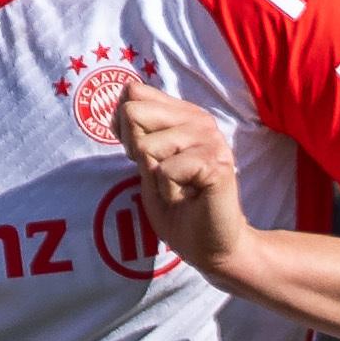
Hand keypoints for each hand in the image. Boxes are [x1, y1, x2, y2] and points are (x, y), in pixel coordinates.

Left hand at [118, 84, 251, 282]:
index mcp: (183, 114)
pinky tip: (188, 198)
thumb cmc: (177, 208)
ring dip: (154, 178)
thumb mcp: (147, 164)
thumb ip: (138, 132)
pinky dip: (168, 192)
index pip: (133, 93)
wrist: (212, 247)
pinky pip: (164, 171)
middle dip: (135, 151)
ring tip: (179, 188)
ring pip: (146, 146)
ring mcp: (210, 139)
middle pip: (133, 112)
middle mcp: (199, 120)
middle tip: (162, 175)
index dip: (124, 128)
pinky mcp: (216, 163)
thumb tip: (125, 94)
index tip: (143, 155)